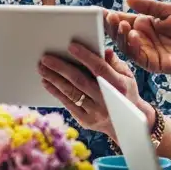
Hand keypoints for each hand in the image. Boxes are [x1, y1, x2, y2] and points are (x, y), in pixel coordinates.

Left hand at [38, 42, 153, 135]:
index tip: (71, 46)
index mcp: (119, 86)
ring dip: (54, 79)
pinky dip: (56, 92)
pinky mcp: (86, 120)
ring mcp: (95, 112)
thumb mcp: (127, 76)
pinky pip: (68, 104)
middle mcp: (106, 100)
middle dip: (61, 68)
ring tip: (42, 68)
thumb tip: (104, 50)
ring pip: (71, 93)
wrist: (127, 123)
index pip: (99, 68)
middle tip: (46, 58)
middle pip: (80, 81)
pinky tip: (47, 82)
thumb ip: (114, 62)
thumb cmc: (124, 93)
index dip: (85, 57)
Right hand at [105, 0, 170, 74]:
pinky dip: (132, 46)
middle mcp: (143, 39)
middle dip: (111, 25)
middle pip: (120, 34)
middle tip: (105, 16)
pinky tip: (132, 34)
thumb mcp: (170, 11)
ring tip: (119, 22)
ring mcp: (147, 52)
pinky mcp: (153, 64)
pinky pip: (138, 56)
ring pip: (126, 46)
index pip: (123, 20)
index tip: (98, 11)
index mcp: (146, 25)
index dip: (111, 16)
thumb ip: (149, 6)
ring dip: (120, 35)